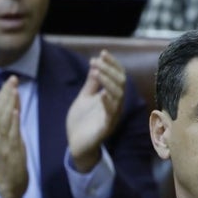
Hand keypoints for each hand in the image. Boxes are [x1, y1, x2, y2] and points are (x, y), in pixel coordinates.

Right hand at [0, 76, 27, 197]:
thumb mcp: (11, 138)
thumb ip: (12, 122)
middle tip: (12, 78)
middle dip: (6, 94)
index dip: (4, 93)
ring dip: (8, 103)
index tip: (10, 79)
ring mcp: (2, 143)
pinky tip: (14, 111)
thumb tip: (14, 104)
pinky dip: (12, 122)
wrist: (7, 185)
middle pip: (0, 110)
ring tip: (13, 90)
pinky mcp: (9, 152)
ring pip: (4, 119)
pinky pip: (11, 135)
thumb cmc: (10, 160)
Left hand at [65, 50, 124, 171]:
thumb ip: (92, 83)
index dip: (112, 64)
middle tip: (97, 60)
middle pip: (121, 83)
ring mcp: (112, 116)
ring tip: (97, 71)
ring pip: (118, 96)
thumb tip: (95, 63)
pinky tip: (101, 94)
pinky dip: (107, 103)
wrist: (76, 144)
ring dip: (108, 82)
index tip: (102, 53)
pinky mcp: (106, 128)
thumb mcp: (85, 97)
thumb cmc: (82, 121)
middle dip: (110, 70)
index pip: (118, 76)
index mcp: (112, 97)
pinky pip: (111, 114)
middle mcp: (116, 105)